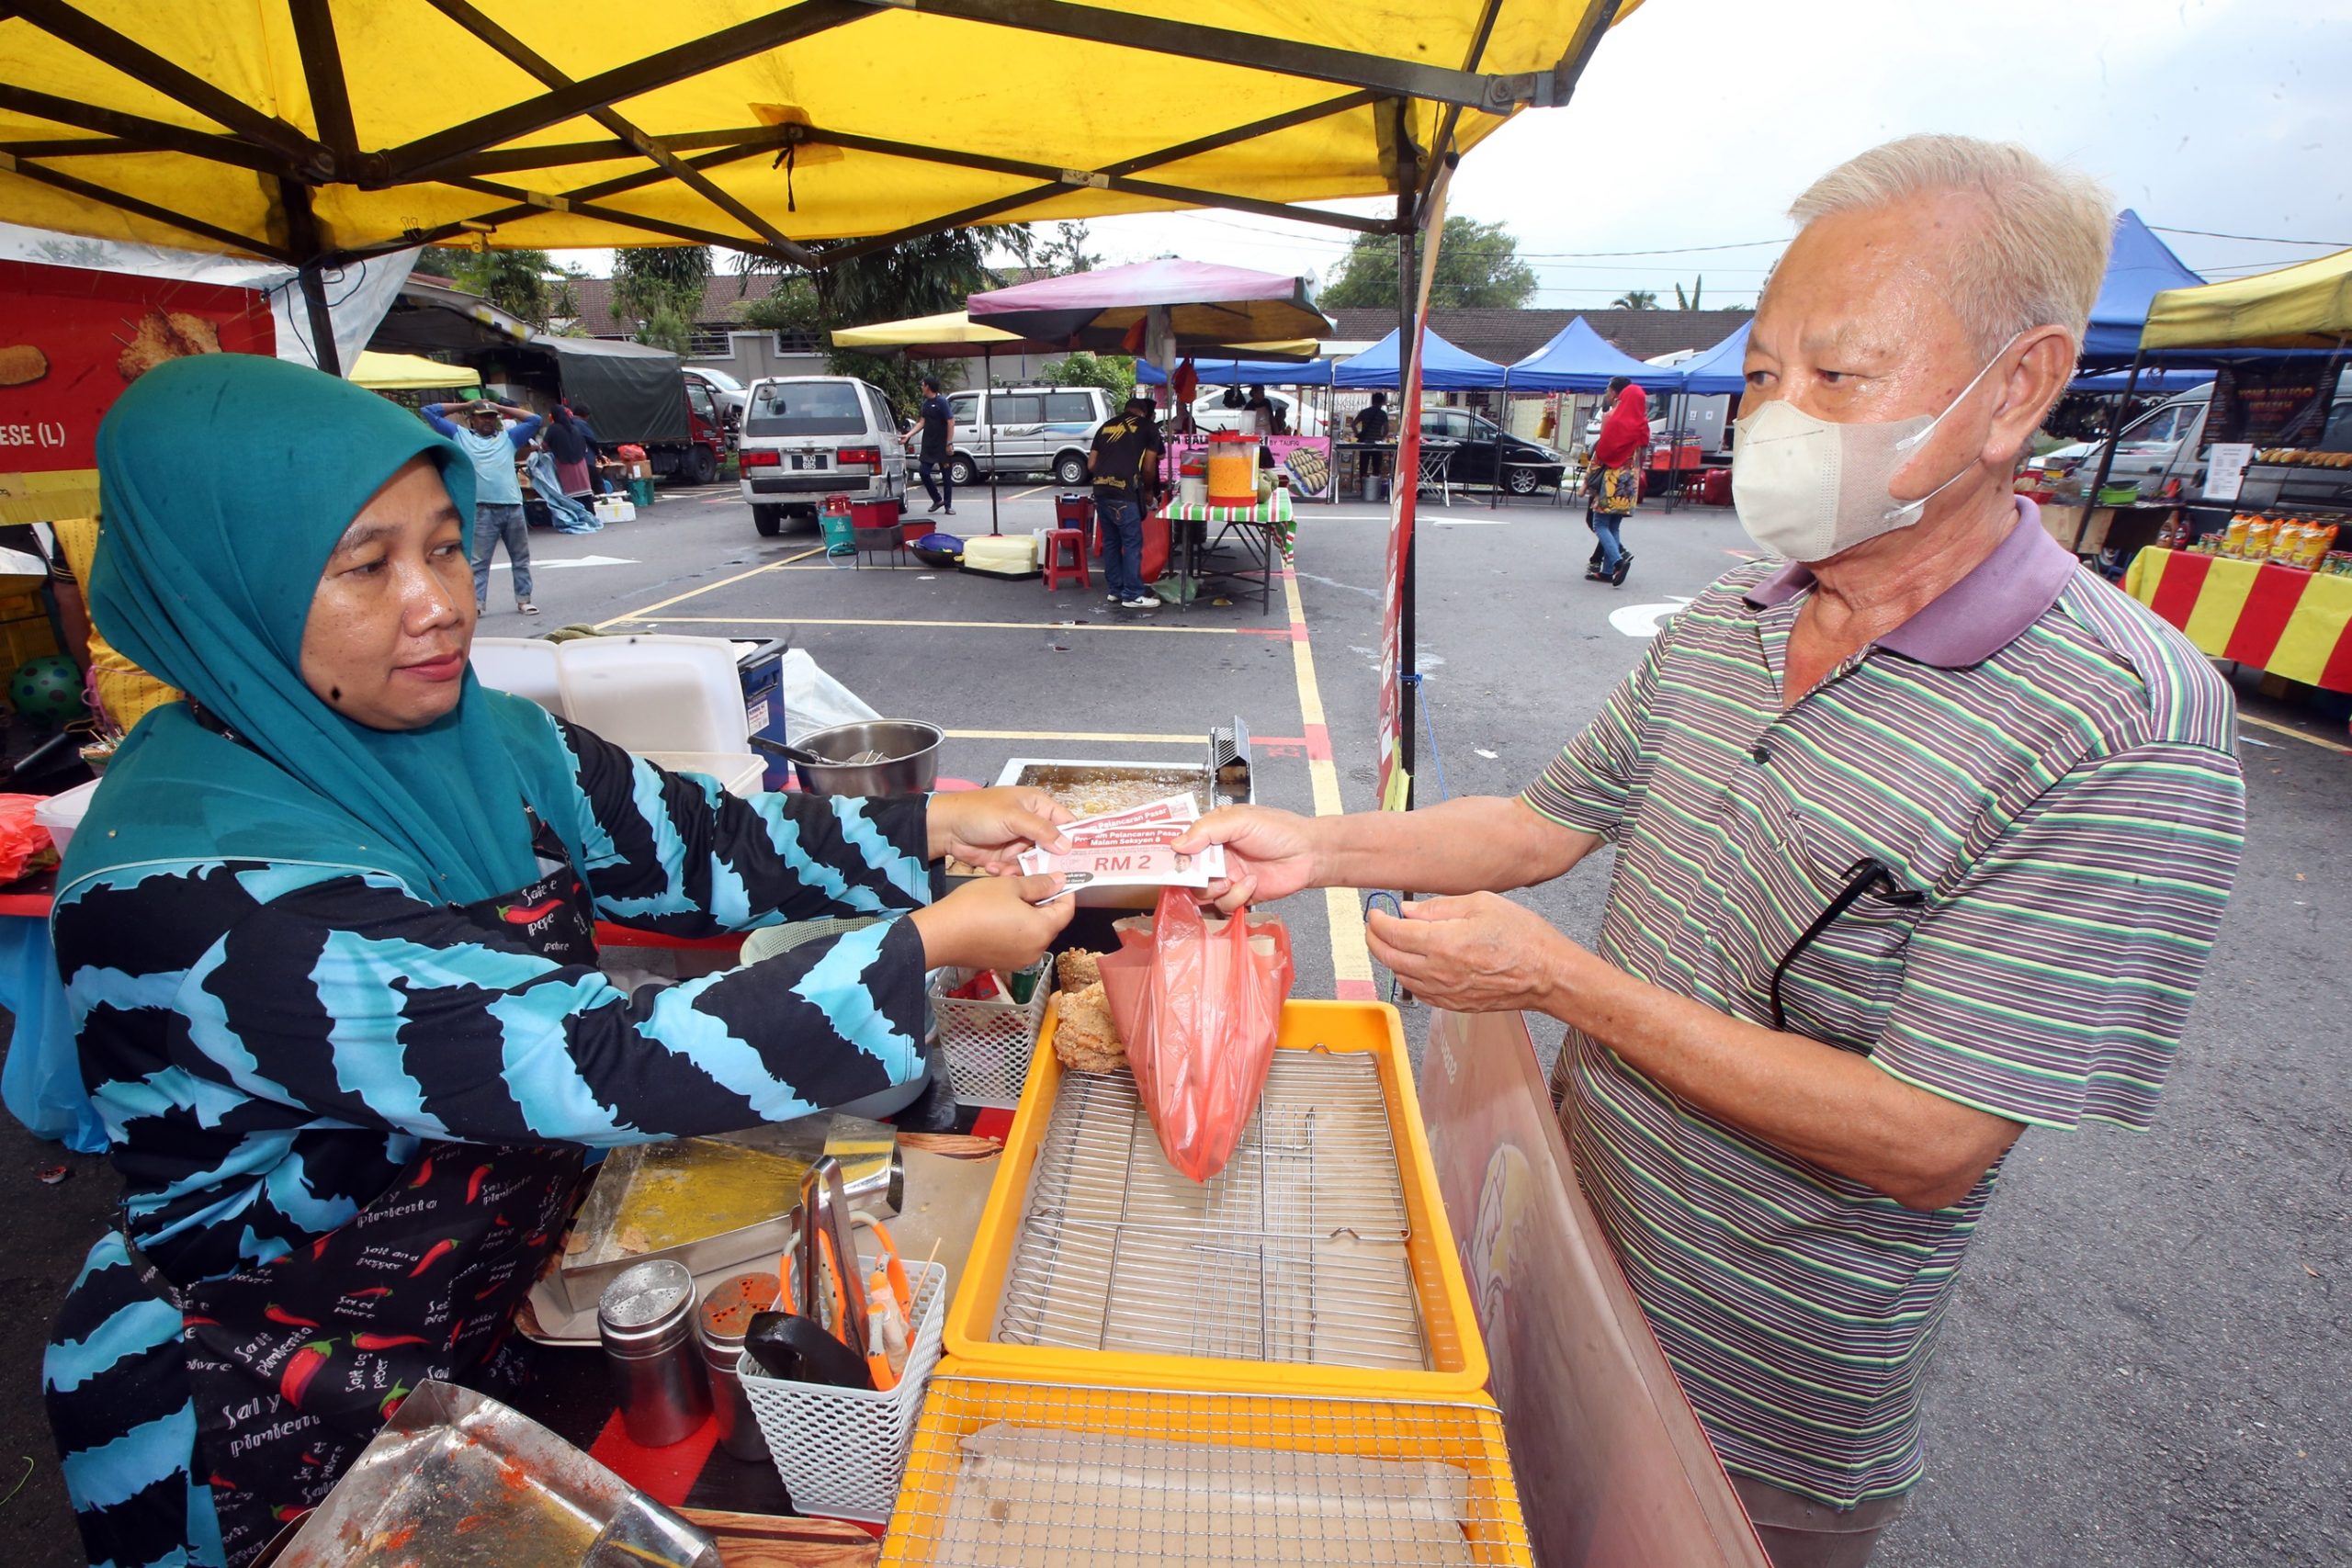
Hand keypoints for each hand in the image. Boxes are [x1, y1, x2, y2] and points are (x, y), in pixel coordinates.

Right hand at [908, 874, 1073, 971]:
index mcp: (1042, 930)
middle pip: (1051, 922)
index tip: (1056, 878)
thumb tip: (1059, 881)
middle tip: (1030, 882)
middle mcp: (1036, 950)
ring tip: (1011, 895)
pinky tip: (1001, 912)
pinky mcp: (1004, 962)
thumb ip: (1039, 884)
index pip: (1067, 910)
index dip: (1065, 892)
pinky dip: (1017, 927)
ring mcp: (1020, 959)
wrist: (941, 934)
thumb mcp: (1010, 885)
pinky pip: (1020, 941)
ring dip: (1029, 913)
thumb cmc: (975, 906)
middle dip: (1044, 901)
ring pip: (1034, 931)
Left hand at [926, 787, 1072, 872]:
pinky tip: (995, 867)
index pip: (1066, 822)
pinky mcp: (1008, 858)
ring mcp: (1020, 843)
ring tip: (1008, 867)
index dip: (1077, 838)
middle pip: (1054, 847)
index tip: (1085, 857)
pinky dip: (1008, 872)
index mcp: (1038, 806)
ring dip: (1025, 869)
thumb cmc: (978, 812)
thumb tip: (1066, 845)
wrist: (946, 828)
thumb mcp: (1013, 817)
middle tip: (1053, 874)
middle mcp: (1033, 825)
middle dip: (1050, 861)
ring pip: (1036, 863)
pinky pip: (1018, 870)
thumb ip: (1041, 830)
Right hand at [1172, 805, 1320, 913]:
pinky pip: (1222, 905)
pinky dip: (1235, 897)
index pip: (1182, 844)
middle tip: (1200, 874)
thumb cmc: (1279, 830)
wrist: (1308, 854)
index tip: (1168, 860)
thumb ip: (1207, 830)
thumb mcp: (1240, 820)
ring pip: (1201, 893)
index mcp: (1212, 833)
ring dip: (1213, 888)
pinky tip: (1251, 883)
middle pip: (1186, 873)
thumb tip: (1177, 844)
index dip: (1172, 853)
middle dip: (1191, 876)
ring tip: (1229, 878)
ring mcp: (1226, 877)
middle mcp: (1216, 856)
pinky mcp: (1238, 895)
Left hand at [1364, 892, 1572, 1014]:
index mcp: (1443, 943)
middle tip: (1373, 927)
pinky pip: (1418, 992)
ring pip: (1400, 977)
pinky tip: (1411, 965)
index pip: (1393, 933)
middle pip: (1389, 957)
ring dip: (1388, 959)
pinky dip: (1406, 977)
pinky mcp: (1454, 1005)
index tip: (1375, 913)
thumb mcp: (1482, 905)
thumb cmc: (1523, 937)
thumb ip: (1439, 908)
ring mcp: (1445, 992)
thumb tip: (1408, 911)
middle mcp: (1439, 972)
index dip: (1377, 922)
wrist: (1547, 975)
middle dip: (1374, 940)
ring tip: (1390, 942)